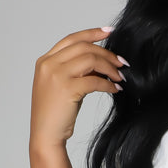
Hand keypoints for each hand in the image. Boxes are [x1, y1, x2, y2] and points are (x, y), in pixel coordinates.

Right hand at [29, 25, 126, 151]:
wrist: (45, 136)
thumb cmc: (55, 114)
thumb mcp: (62, 86)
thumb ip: (76, 71)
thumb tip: (102, 63)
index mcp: (45, 61)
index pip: (72, 39)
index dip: (92, 33)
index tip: (109, 31)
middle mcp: (49, 64)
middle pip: (84, 47)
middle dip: (106, 53)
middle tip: (121, 62)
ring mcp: (56, 75)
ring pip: (90, 60)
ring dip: (109, 68)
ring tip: (120, 77)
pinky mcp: (67, 89)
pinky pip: (94, 80)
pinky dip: (108, 84)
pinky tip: (115, 89)